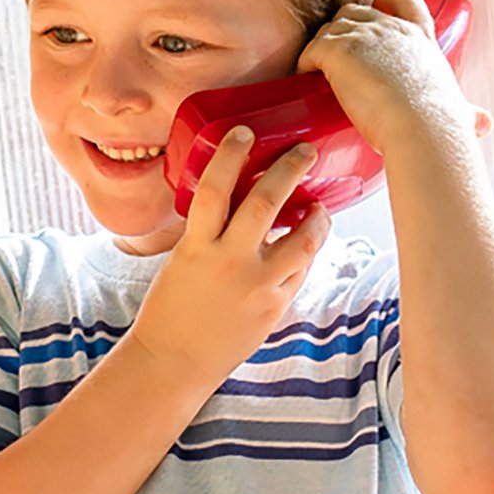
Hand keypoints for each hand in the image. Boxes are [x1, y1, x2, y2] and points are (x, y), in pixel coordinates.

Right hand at [128, 126, 331, 386]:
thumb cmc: (171, 308)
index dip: (230, 155)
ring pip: (301, 241)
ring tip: (322, 205)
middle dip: (289, 169)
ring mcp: (257, 286)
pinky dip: (308, 252)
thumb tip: (234, 199)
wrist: (173, 361)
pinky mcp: (275, 307)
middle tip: (305, 150)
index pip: (214, 188)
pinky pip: (301, 271)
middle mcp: (228, 262)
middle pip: (265, 202)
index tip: (244, 132)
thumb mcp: (181, 259)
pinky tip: (309, 242)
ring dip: (317, 216)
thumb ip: (208, 232)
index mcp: (196, 246)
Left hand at [295, 0, 492, 157]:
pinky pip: (311, 48)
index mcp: (420, 37)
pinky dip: (305, 62)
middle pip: (355, 11)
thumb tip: (484, 123)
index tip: (374, 15)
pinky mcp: (339, 50)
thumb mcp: (459, 109)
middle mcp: (393, 29)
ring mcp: (364, 35)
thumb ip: (469, 112)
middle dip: (342, 30)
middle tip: (338, 60)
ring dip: (323, 46)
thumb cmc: (440, 126)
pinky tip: (307, 77)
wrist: (423, 130)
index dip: (384, 0)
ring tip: (319, 71)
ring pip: (331, 27)